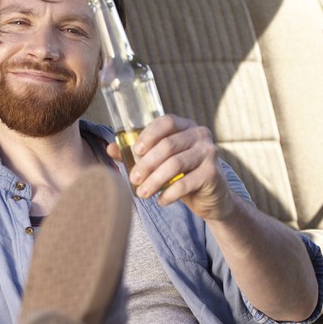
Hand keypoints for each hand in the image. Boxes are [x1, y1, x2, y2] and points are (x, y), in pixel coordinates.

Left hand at [107, 114, 234, 220]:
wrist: (211, 197)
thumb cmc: (182, 175)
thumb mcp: (161, 162)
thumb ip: (138, 154)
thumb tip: (110, 148)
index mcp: (186, 126)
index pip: (166, 122)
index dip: (149, 134)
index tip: (135, 151)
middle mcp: (200, 135)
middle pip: (168, 145)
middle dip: (146, 164)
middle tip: (133, 180)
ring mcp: (209, 153)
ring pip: (175, 164)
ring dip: (154, 181)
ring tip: (142, 194)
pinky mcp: (212, 174)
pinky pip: (186, 183)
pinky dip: (169, 194)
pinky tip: (160, 201)